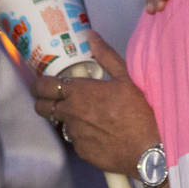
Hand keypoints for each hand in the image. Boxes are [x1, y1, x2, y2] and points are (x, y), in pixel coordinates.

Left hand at [32, 32, 159, 177]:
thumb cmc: (140, 111)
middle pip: (42, 107)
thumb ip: (106, 56)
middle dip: (46, 101)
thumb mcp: (127, 78)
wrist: (148, 149)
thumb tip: (90, 36)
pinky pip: (75, 139)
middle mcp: (70, 113)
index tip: (46, 83)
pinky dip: (83, 134)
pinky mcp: (81, 151)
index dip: (40, 84)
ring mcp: (74, 134)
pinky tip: (100, 132)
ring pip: (60, 123)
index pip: (42, 86)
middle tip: (60, 98)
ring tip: (89, 116)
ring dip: (68, 118)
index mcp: (78, 92)